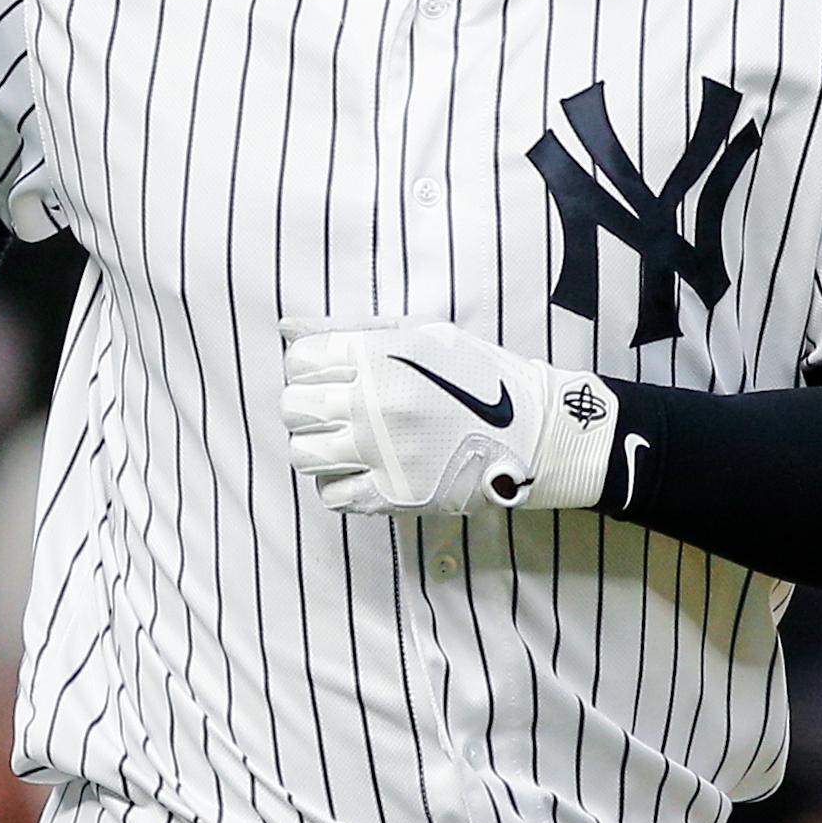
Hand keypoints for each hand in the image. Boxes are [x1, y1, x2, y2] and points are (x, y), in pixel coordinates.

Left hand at [279, 319, 619, 517]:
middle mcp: (373, 403)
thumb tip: (287, 328)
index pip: (299, 361)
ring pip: (303, 453)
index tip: (332, 373)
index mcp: (378, 356)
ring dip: (318, 445)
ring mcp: (380, 451)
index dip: (309, 366)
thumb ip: (348, 328)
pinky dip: (338, 483)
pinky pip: (331, 494)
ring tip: (347, 441)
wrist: (534, 429)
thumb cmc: (476, 374)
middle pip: (293, 407)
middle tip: (340, 408)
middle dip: (308, 405)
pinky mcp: (392, 494)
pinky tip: (362, 469)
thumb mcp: (418, 333)